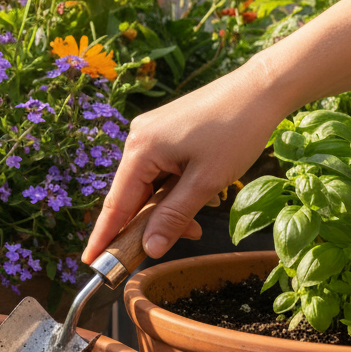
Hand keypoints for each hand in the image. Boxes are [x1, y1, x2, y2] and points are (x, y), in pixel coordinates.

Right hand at [83, 69, 283, 262]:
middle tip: (184, 239)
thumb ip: (174, 216)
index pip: (116, 204)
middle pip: (133, 194)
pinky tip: (200, 190)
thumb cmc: (236, 131)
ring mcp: (150, 132)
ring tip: (202, 215)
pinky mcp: (165, 130)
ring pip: (150, 183)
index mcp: (140, 150)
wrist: (261, 89)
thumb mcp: (206, 181)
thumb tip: (150, 249)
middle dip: (153, 222)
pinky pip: (161, 168)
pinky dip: (176, 186)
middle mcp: (137, 139)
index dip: (104, 236)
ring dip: (171, 204)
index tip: (89, 262)